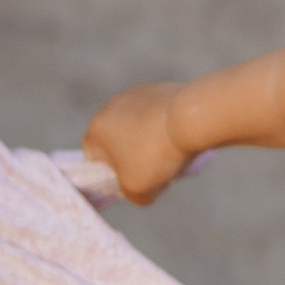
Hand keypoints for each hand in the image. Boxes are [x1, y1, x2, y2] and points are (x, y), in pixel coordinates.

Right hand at [83, 80, 192, 206]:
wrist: (191, 119)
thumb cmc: (156, 154)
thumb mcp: (138, 190)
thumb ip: (131, 195)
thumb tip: (138, 192)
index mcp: (97, 129)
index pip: (93, 157)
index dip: (111, 173)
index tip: (132, 179)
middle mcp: (111, 107)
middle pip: (118, 141)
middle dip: (134, 157)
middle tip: (156, 170)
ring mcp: (136, 94)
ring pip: (138, 128)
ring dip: (151, 142)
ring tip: (172, 154)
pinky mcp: (159, 89)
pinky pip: (157, 116)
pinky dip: (165, 127)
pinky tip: (180, 137)